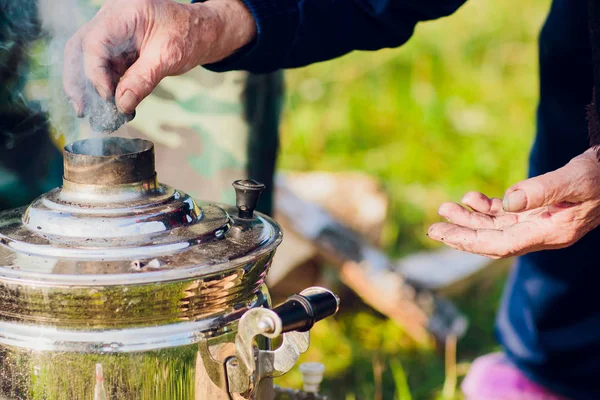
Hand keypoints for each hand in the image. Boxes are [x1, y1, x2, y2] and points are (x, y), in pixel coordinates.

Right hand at [63, 0, 255, 114]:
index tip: (107, 98)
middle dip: (77, 82)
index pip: (93, 43)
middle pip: (79, 50)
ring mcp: (111, 35)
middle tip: (82, 111)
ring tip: (99, 116)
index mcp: (122, 14)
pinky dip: (106, 89)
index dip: (94, 73)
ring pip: (86, 61)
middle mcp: (110, 21)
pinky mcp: (117, 49)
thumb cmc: (188, 34)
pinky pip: (103, 69)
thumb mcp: (168, 57)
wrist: (201, 30)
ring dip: (90, 89)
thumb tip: (121, 105)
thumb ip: (143, 80)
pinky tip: (114, 108)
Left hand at [428, 148, 599, 257]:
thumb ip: (543, 190)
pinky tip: (471, 198)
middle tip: (432, 229)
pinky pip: (506, 214)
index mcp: (550, 232)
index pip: (501, 244)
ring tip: (445, 208)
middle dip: (462, 235)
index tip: (443, 235)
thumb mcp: (576, 179)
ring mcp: (538, 222)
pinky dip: (487, 207)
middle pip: (493, 239)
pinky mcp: (537, 210)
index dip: (470, 241)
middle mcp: (541, 232)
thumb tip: (507, 201)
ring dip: (469, 218)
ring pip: (496, 226)